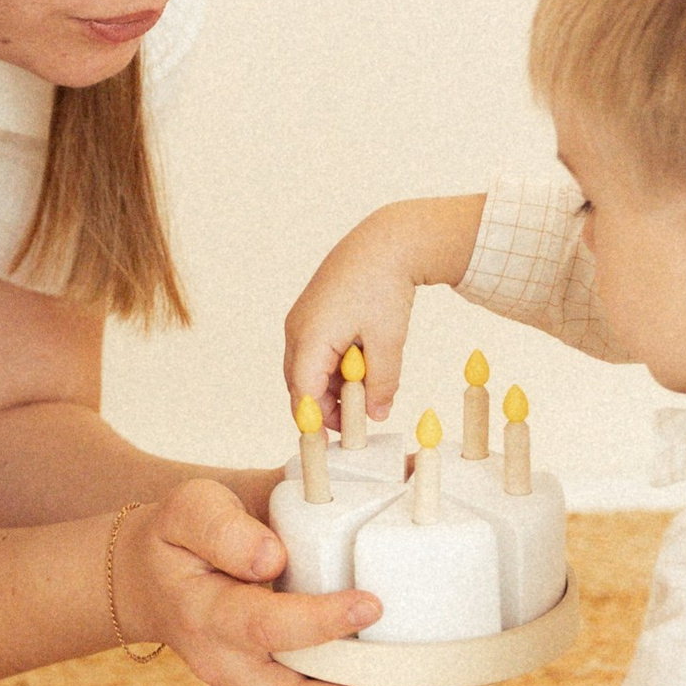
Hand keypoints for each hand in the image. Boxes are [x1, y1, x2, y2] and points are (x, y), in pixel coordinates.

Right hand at [119, 477, 428, 685]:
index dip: (318, 620)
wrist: (149, 578)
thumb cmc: (179, 535)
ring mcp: (243, 683)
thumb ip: (223, 527)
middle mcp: (223, 662)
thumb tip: (270, 556)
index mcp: (204, 612)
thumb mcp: (188, 509)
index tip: (370, 603)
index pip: (265, 625)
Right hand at [283, 193, 483, 426]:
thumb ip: (380, 384)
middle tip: (360, 421)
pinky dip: (335, 366)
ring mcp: (301, 321)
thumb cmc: (383, 288)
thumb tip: (374, 415)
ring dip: (334, 386)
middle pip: (301, 385)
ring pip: (309, 369)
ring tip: (369, 386)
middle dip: (328, 407)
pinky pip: (316, 352)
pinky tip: (363, 363)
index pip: (303, 396)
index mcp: (309, 338)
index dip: (318, 423)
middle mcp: (296, 330)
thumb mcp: (388, 342)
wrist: (385, 241)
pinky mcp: (312, 314)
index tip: (337, 443)